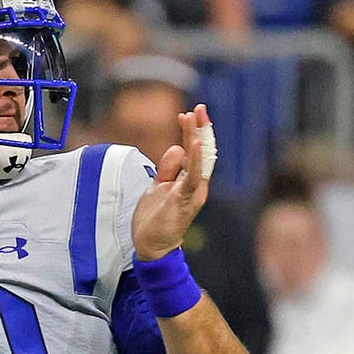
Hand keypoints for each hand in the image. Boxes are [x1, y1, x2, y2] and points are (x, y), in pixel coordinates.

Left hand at [131, 104, 211, 260]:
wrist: (152, 245)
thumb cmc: (156, 217)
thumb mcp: (158, 186)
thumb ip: (168, 168)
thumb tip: (177, 147)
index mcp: (190, 180)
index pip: (194, 151)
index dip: (192, 132)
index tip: (187, 114)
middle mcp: (196, 185)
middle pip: (201, 152)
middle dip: (200, 129)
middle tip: (199, 108)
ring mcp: (192, 193)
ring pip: (199, 162)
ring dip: (198, 139)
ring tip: (197, 120)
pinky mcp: (184, 201)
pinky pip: (192, 178)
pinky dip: (196, 161)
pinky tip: (196, 146)